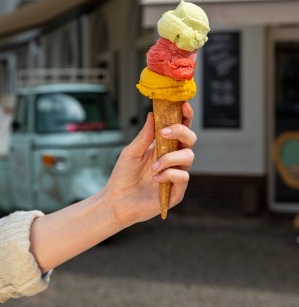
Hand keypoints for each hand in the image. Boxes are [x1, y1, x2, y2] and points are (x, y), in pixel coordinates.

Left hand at [105, 102, 195, 227]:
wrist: (116, 201)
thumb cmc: (123, 175)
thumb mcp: (131, 151)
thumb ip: (144, 135)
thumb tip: (153, 114)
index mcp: (164, 147)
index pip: (180, 129)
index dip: (185, 116)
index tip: (184, 105)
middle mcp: (173, 159)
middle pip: (190, 139)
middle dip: (181, 131)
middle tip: (164, 132)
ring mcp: (176, 175)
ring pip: (189, 157)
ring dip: (170, 158)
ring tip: (153, 167)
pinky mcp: (176, 192)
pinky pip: (183, 178)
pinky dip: (170, 174)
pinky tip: (156, 178)